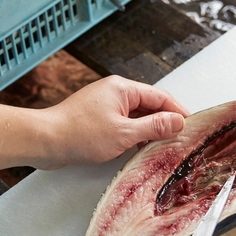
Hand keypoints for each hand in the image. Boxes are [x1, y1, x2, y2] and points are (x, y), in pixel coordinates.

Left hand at [38, 76, 189, 168]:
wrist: (44, 141)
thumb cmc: (80, 134)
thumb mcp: (124, 133)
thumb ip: (154, 127)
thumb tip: (178, 122)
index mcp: (122, 88)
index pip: (160, 96)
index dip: (177, 111)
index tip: (191, 125)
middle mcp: (114, 92)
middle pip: (149, 105)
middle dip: (164, 122)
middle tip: (180, 140)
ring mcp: (104, 105)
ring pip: (136, 116)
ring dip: (149, 130)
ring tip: (163, 146)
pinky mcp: (96, 119)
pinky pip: (123, 124)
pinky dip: (134, 134)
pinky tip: (139, 148)